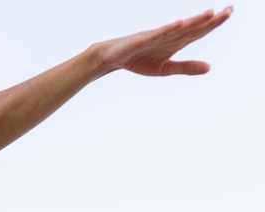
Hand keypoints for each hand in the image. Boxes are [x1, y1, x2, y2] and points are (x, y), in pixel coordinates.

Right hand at [98, 6, 232, 75]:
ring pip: (178, 28)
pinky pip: (158, 34)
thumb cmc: (138, 60)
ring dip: (193, 21)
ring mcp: (156, 36)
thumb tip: (210, 67)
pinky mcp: (143, 39)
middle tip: (230, 10)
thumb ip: (186, 67)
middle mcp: (169, 35)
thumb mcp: (165, 68)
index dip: (213, 23)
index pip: (198, 31)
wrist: (113, 58)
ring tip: (209, 14)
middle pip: (193, 27)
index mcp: (176, 42)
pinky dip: (168, 29)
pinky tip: (179, 24)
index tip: (228, 13)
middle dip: (210, 20)